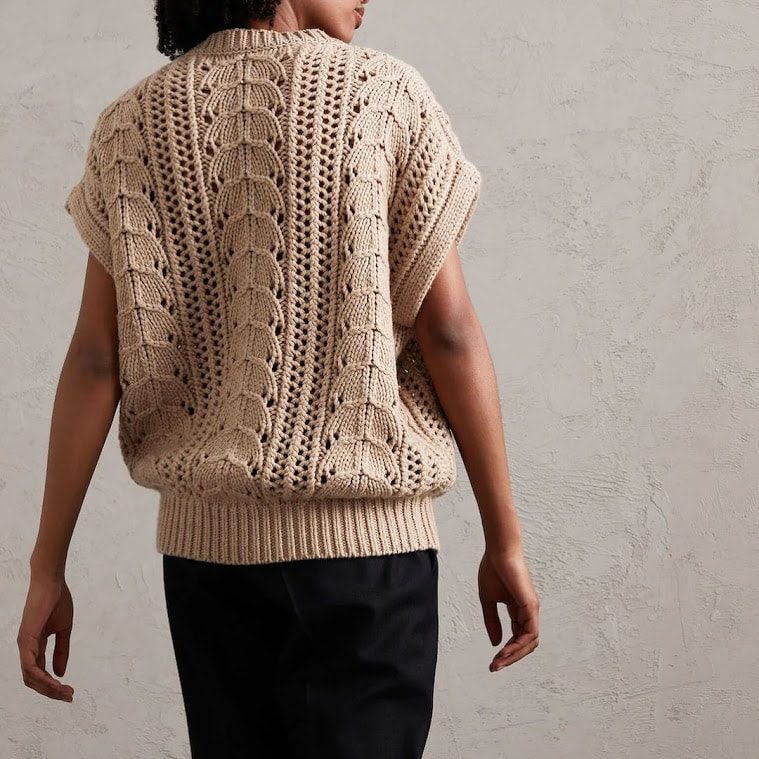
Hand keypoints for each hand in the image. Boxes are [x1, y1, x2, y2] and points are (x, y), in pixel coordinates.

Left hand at [17, 573, 74, 701]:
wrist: (52, 583)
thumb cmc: (57, 602)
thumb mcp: (63, 630)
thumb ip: (61, 651)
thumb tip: (61, 674)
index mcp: (34, 646)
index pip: (39, 674)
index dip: (53, 686)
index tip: (69, 692)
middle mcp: (26, 649)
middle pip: (33, 681)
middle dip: (51, 692)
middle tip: (69, 696)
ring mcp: (24, 645)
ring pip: (30, 677)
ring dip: (47, 688)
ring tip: (64, 691)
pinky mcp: (26, 639)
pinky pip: (30, 666)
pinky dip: (41, 677)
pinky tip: (54, 681)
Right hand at [478, 548, 539, 670]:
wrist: (498, 551)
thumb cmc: (493, 570)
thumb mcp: (488, 600)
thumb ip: (492, 621)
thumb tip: (496, 643)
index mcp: (519, 610)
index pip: (517, 637)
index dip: (507, 651)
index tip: (492, 662)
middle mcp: (528, 612)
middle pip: (526, 644)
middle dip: (511, 658)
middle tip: (495, 667)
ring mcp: (531, 609)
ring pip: (529, 642)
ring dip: (514, 655)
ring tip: (498, 662)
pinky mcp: (531, 606)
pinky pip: (529, 633)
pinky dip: (518, 645)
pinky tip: (505, 650)